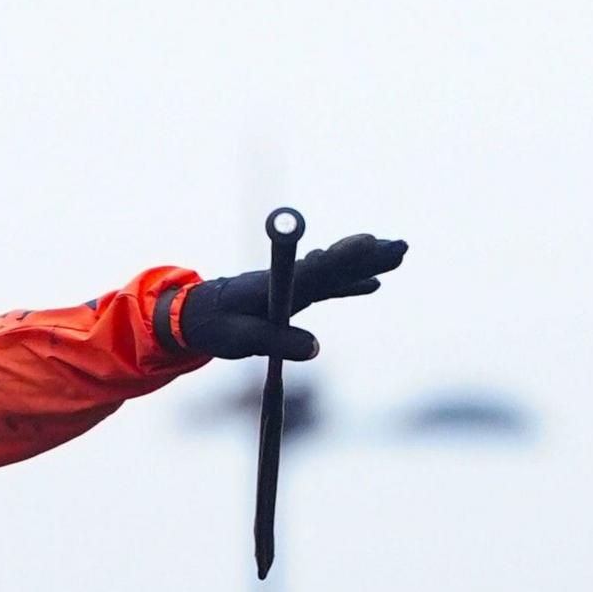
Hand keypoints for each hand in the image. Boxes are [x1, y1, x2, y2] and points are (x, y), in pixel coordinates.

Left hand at [173, 233, 408, 360]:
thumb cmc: (212, 325)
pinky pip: (326, 286)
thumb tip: (315, 348)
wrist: (192, 314)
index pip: (313, 269)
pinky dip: (349, 284)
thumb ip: (275, 340)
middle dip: (367, 256)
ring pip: (334, 272)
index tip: (367, 242)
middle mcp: (286, 278)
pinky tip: (373, 285)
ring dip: (365, 264)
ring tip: (397, 255)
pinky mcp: (291, 293)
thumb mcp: (238, 338)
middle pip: (333, 265)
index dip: (341, 257)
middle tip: (400, 246)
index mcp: (273, 285)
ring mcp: (291, 284)